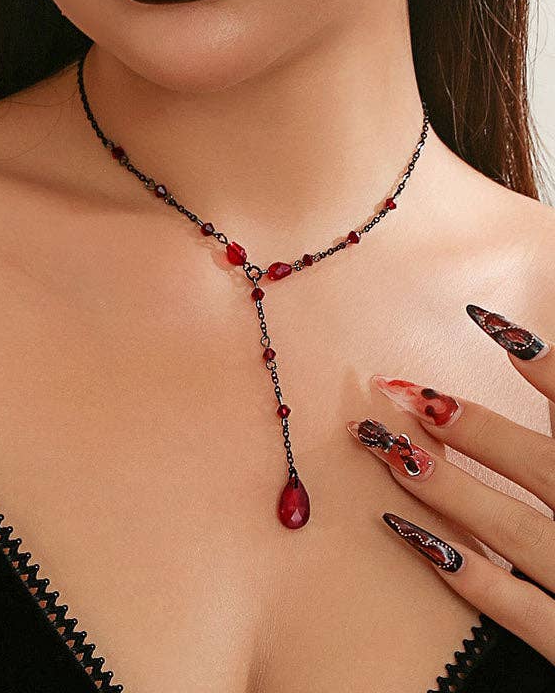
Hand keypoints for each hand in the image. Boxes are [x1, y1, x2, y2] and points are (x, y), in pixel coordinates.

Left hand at [347, 303, 554, 662]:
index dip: (548, 369)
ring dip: (448, 485)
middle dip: (471, 425)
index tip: (488, 323)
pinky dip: (458, 567)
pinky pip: (511, 606)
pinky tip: (400, 526)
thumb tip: (527, 353)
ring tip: (389, 448)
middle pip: (539, 464)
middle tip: (402, 391)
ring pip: (513, 527)